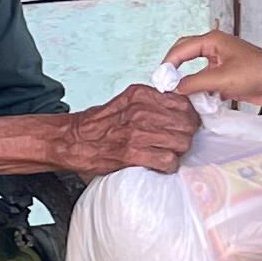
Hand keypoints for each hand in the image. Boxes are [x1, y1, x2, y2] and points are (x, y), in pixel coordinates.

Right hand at [56, 82, 201, 177]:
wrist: (71, 140)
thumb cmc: (100, 124)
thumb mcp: (126, 102)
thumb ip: (152, 102)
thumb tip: (181, 110)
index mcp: (140, 94)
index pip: (183, 102)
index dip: (189, 116)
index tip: (186, 125)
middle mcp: (140, 110)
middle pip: (186, 123)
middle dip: (187, 135)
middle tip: (179, 143)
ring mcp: (136, 132)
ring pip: (181, 142)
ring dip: (179, 152)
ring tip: (169, 154)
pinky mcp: (131, 153)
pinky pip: (167, 160)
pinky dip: (168, 166)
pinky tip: (160, 165)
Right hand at [165, 28, 261, 107]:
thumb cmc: (254, 73)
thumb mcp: (220, 79)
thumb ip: (194, 83)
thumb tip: (176, 88)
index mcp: (212, 41)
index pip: (181, 48)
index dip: (168, 63)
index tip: (160, 79)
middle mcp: (215, 48)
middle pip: (186, 54)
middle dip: (174, 68)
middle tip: (164, 83)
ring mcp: (222, 62)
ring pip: (196, 70)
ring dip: (188, 82)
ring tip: (178, 94)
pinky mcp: (228, 76)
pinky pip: (207, 81)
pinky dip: (200, 90)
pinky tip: (197, 101)